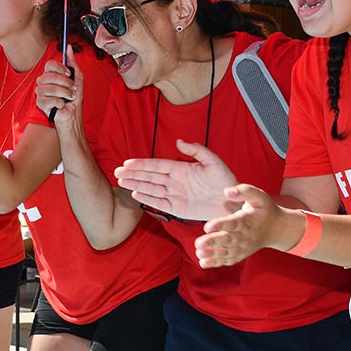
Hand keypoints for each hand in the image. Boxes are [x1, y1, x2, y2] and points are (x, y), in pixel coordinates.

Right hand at [35, 47, 80, 124]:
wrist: (73, 113)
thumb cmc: (74, 97)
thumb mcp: (77, 77)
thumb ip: (72, 62)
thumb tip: (69, 48)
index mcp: (51, 74)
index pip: (50, 64)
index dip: (60, 68)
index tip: (69, 74)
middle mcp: (44, 81)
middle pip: (50, 76)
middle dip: (65, 83)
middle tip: (72, 88)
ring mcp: (40, 92)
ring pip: (50, 88)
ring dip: (64, 94)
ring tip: (68, 97)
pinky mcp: (40, 103)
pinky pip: (49, 99)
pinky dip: (60, 103)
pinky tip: (61, 104)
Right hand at [115, 140, 238, 220]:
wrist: (233, 202)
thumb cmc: (226, 180)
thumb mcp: (213, 161)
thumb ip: (196, 151)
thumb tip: (179, 141)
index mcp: (181, 168)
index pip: (157, 165)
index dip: (142, 164)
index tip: (127, 162)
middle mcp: (175, 181)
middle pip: (150, 177)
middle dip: (133, 174)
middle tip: (117, 172)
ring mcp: (175, 195)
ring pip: (151, 189)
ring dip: (136, 185)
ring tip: (121, 182)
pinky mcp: (178, 209)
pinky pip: (159, 203)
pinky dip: (148, 199)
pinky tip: (136, 194)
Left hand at [195, 184, 290, 267]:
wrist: (277, 229)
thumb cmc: (264, 210)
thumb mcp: (259, 196)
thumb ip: (244, 191)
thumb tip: (227, 191)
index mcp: (248, 220)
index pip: (234, 223)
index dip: (221, 225)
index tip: (207, 226)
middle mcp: (246, 236)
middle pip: (229, 240)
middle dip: (213, 242)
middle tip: (199, 243)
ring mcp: (244, 247)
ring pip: (227, 252)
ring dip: (212, 254)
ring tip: (199, 253)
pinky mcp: (241, 254)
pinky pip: (229, 260)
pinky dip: (216, 263)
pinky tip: (203, 262)